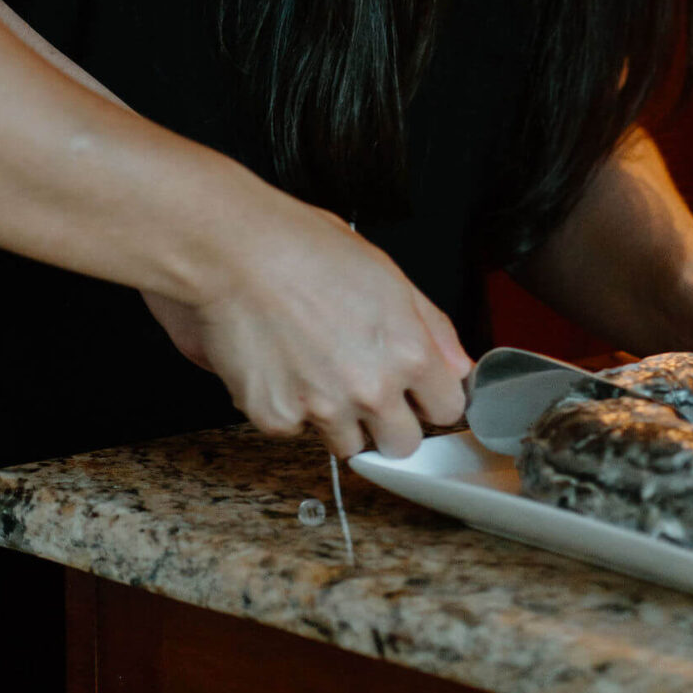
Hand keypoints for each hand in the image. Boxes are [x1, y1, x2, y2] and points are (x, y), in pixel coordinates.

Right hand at [146, 198, 470, 458]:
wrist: (234, 251)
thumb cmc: (303, 247)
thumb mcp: (384, 271)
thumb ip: (431, 324)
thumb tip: (458, 363)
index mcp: (407, 351)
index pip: (447, 408)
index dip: (430, 397)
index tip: (416, 391)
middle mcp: (371, 389)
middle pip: (402, 445)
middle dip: (389, 424)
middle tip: (363, 388)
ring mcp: (323, 409)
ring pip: (348, 445)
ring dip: (337, 419)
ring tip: (314, 368)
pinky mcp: (277, 419)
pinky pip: (293, 429)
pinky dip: (287, 406)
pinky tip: (279, 364)